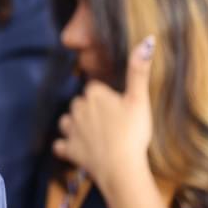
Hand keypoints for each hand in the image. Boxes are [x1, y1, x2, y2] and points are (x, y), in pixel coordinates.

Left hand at [54, 36, 154, 192]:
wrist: (121, 167)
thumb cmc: (133, 132)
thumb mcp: (140, 99)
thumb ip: (139, 71)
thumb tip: (147, 40)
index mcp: (93, 94)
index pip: (95, 88)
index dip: (106, 97)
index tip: (118, 106)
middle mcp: (77, 109)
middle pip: (80, 104)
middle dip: (91, 110)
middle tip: (111, 122)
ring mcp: (70, 130)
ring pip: (67, 121)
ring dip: (76, 126)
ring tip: (95, 134)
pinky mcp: (68, 149)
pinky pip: (61, 145)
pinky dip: (66, 147)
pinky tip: (78, 149)